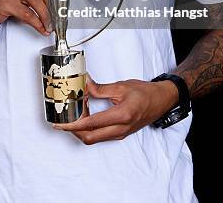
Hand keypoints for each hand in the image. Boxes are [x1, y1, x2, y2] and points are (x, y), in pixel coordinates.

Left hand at [53, 74, 178, 143]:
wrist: (161, 100)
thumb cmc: (145, 93)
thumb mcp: (121, 86)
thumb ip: (100, 88)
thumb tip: (84, 85)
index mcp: (121, 116)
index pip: (91, 124)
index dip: (73, 125)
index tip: (61, 123)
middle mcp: (120, 129)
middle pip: (89, 137)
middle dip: (73, 131)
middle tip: (63, 120)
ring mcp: (120, 134)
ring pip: (94, 138)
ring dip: (81, 130)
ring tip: (75, 115)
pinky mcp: (121, 134)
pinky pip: (101, 136)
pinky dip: (90, 128)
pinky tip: (87, 116)